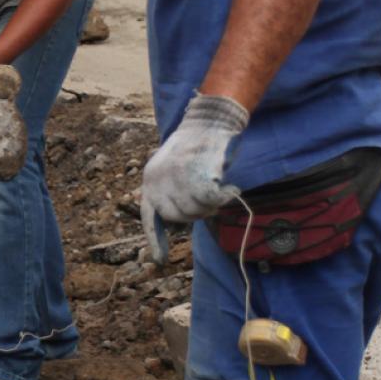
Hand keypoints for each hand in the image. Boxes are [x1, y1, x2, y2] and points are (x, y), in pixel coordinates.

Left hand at [139, 93, 247, 263]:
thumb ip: (172, 191)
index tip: (159, 259)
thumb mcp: (173, 166)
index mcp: (150, 178)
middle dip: (193, 214)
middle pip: (176, 217)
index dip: (155, 239)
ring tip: (218, 187)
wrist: (209, 120)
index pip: (149, 216)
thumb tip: (179, 217)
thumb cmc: (197, 144)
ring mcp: (176, 178)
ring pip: (194, 211)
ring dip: (210, 204)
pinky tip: (231, 188)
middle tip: (209, 199)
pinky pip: (210, 200)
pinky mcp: (196, 176)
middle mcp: (158, 179)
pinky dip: (224, 197)